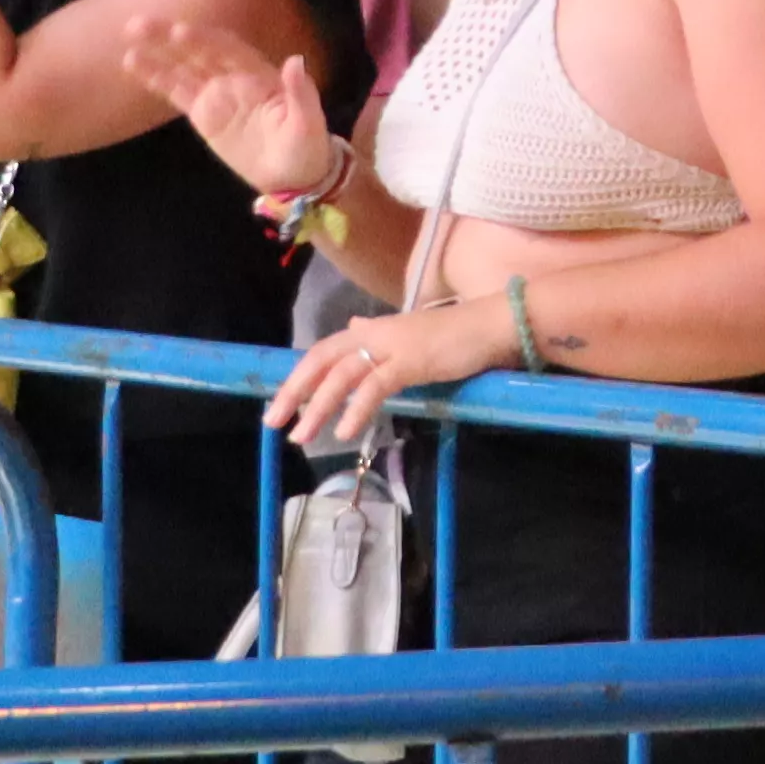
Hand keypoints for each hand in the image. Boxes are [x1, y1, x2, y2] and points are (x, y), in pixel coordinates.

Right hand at [132, 14, 334, 200]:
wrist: (295, 176)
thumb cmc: (307, 146)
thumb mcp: (309, 122)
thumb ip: (300, 93)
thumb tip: (296, 60)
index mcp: (259, 73)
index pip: (227, 49)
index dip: (204, 39)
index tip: (179, 32)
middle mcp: (234, 75)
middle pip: (198, 50)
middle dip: (169, 36)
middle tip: (138, 25)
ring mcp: (216, 93)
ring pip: (182, 67)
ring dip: (156, 53)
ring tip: (127, 40)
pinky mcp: (203, 113)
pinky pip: (176, 91)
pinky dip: (156, 77)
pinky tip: (133, 62)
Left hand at [261, 289, 515, 453]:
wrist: (491, 325)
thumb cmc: (454, 336)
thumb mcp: (407, 335)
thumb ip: (377, 335)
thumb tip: (352, 330)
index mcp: (372, 330)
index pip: (323, 351)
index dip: (299, 376)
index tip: (281, 403)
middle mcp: (374, 333)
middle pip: (321, 359)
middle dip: (293, 391)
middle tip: (273, 422)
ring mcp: (392, 346)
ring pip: (342, 374)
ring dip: (319, 407)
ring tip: (302, 438)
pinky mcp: (411, 361)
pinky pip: (376, 386)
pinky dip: (357, 408)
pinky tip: (345, 431)